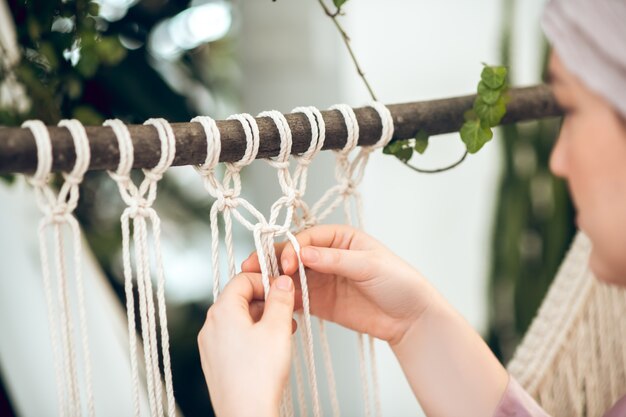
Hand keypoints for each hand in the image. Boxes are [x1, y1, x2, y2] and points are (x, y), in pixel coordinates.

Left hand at [198, 273, 294, 416]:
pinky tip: (270, 349)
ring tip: (283, 332)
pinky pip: (234, 337)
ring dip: (262, 319)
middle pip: (240, 298)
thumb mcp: (277, 328)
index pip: (242, 279)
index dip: (266, 281)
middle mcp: (210, 325)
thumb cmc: (258, 376)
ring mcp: (210, 345)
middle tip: (288, 313)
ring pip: (239, 319)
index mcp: (222, 311)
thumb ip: (280, 299)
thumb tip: (282, 280)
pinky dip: (253, 335)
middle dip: (266, 302)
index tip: (283, 291)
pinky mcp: (215, 361)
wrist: (245, 415)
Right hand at [241, 224, 435, 344]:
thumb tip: (303, 252)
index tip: (287, 264)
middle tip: (253, 270)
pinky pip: (296, 298)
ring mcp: (322, 280)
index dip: (292, 249)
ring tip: (257, 288)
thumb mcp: (369, 265)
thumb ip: (335, 259)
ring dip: (274, 281)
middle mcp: (327, 256)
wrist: (411, 319)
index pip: (307, 239)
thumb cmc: (399, 282)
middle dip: (274, 262)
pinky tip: (273, 303)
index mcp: (340, 238)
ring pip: (290, 277)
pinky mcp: (320, 303)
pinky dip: (283, 300)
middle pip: (293, 256)